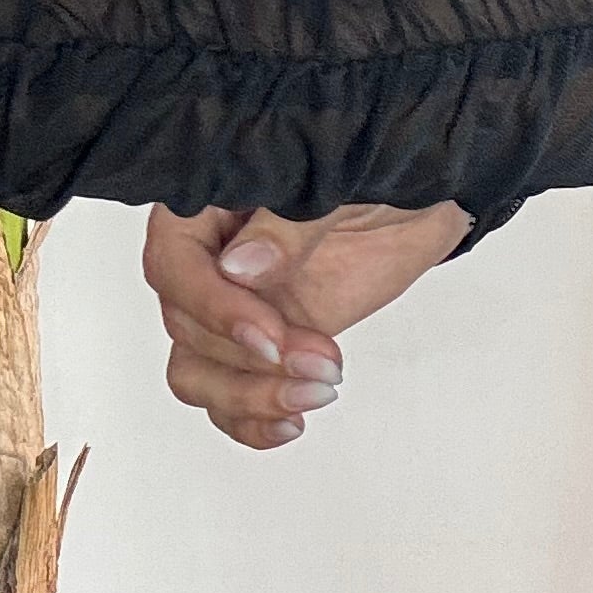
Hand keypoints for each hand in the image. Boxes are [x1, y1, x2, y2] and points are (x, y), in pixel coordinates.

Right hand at [143, 199, 471, 448]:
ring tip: (318, 393)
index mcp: (208, 202)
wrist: (419, 196)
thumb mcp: (343, 182)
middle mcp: (208, 257)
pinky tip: (290, 424)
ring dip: (250, 396)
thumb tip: (240, 267)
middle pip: (186, 326)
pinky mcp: (262, 343)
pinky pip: (226, 394)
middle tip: (324, 362)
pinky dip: (251, 419)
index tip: (269, 336)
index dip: (213, 308)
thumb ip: (289, 224)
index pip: (174, 261)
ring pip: (196, 369)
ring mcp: (231, 305)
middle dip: (253, 359)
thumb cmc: (376, 169)